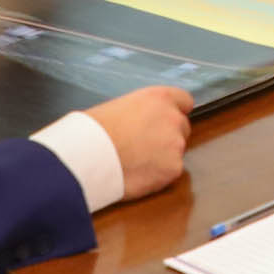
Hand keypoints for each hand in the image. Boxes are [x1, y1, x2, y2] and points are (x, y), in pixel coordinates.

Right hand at [84, 86, 192, 202]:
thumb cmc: (94, 130)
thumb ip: (141, 112)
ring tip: (136, 162)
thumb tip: (141, 122)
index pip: (185, 101)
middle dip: (168, 137)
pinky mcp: (173, 169)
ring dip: (163, 157)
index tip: (165, 122)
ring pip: (176, 152)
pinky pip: (170, 172)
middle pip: (182, 128)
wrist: (88, 156)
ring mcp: (176, 145)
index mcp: (160, 98)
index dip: (175, 112)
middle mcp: (173, 118)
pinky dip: (158, 175)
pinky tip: (139, 174)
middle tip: (145, 146)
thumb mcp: (120, 107)